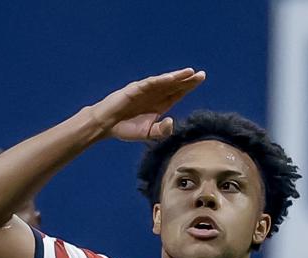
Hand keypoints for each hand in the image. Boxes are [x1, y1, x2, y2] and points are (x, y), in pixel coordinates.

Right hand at [89, 68, 205, 142]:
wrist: (106, 125)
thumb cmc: (126, 128)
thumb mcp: (148, 133)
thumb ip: (162, 130)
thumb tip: (172, 121)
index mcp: (159, 104)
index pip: (177, 93)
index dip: (188, 86)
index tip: (200, 79)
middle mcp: (154, 95)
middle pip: (174, 85)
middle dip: (188, 80)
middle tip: (202, 75)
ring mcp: (145, 90)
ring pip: (164, 81)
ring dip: (177, 77)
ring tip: (190, 73)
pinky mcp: (135, 88)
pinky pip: (151, 83)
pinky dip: (161, 80)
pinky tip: (172, 78)